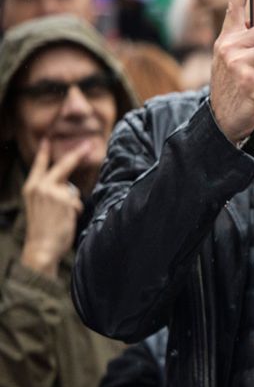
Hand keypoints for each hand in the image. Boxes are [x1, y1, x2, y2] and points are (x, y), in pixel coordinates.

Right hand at [19, 140, 88, 275]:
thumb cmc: (42, 229)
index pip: (39, 165)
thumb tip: (68, 188)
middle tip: (89, 144)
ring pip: (73, 191)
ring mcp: (53, 192)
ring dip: (72, 204)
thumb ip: (50, 193)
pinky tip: (66, 221)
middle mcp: (40, 186)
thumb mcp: (40, 206)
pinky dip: (75, 212)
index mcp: (31, 187)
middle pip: (64, 166)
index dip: (45, 152)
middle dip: (77, 154)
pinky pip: (77, 203)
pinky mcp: (65, 200)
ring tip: (61, 218)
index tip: (48, 139)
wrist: (41, 246)